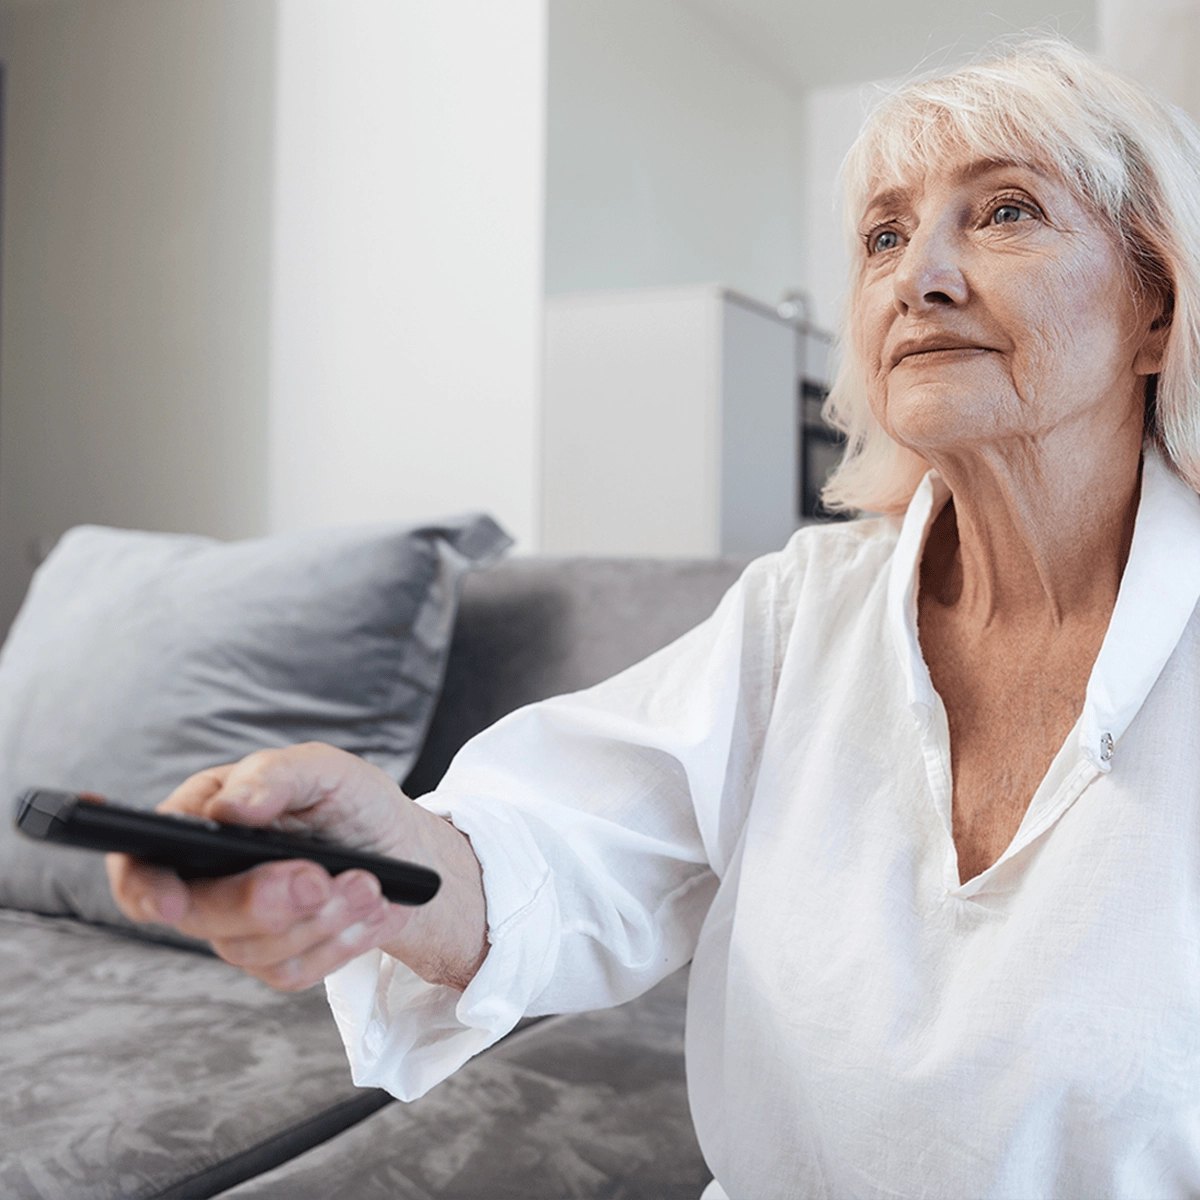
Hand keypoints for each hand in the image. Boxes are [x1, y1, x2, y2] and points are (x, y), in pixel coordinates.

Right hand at [106, 743, 487, 991]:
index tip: (173, 904)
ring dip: (319, 919)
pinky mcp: (277, 959)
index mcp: (203, 818)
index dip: (143, 888)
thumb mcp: (323, 768)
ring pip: (251, 949)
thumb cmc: (352, 801)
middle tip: (320, 878)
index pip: (140, 862)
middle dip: (264, 902)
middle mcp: (209, 877)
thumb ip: (274, 775)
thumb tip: (230, 808)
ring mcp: (240, 924)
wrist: (406, 849)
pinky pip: (290, 972)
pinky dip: (340, 942)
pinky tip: (371, 909)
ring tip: (369, 884)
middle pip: (201, 914)